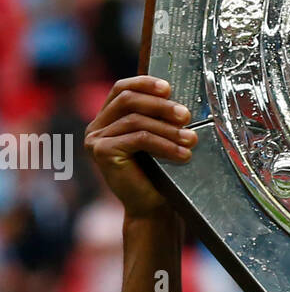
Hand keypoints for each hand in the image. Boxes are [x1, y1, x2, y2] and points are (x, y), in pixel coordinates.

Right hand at [84, 76, 197, 216]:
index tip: (169, 88)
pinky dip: (164, 145)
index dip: (145, 84)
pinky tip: (183, 154)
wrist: (149, 207)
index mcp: (108, 118)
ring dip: (168, 129)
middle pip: (128, 100)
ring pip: (136, 121)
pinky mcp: (102, 152)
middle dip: (161, 105)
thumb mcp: (157, 138)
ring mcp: (96, 139)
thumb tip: (179, 96)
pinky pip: (138, 139)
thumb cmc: (157, 173)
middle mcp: (97, 127)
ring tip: (191, 139)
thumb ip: (158, 117)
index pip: (122, 89)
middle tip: (186, 116)